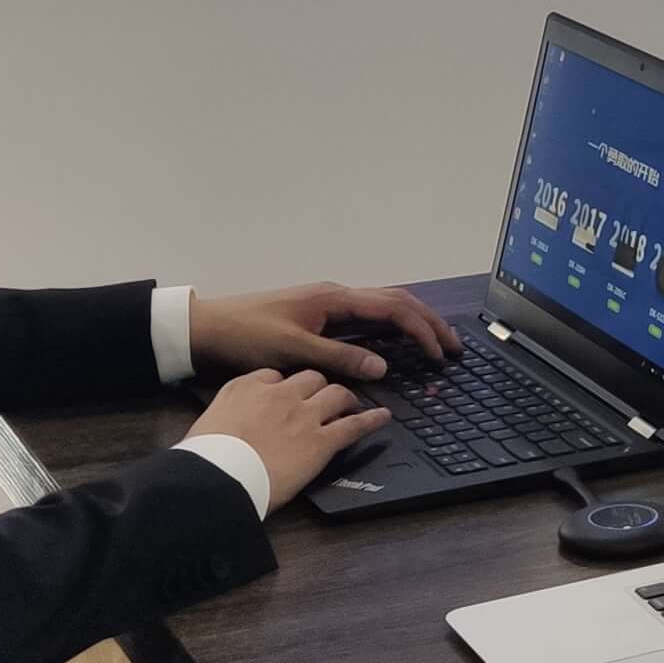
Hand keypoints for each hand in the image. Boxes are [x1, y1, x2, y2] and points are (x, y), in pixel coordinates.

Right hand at [190, 367, 392, 508]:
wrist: (217, 477)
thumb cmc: (205, 457)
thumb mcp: (208, 423)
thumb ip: (225, 414)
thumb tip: (227, 424)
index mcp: (247, 386)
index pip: (274, 375)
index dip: (284, 386)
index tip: (287, 394)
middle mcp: (280, 394)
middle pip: (310, 378)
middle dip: (318, 386)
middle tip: (321, 399)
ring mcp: (304, 415)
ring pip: (336, 393)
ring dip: (345, 398)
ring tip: (351, 404)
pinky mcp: (322, 441)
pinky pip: (354, 425)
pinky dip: (371, 420)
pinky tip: (383, 417)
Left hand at [191, 282, 460, 383]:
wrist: (209, 327)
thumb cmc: (248, 336)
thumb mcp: (294, 350)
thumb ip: (340, 358)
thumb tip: (384, 366)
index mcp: (335, 299)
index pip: (393, 309)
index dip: (422, 330)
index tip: (440, 354)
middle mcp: (337, 296)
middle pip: (396, 302)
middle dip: (428, 322)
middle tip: (454, 347)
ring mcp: (329, 304)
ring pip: (383, 306)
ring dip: (412, 322)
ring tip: (435, 342)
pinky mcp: (320, 315)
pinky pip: (367, 317)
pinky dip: (391, 326)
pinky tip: (396, 343)